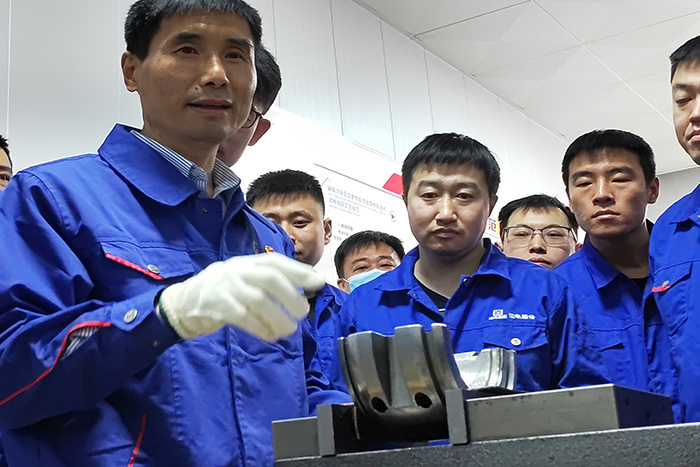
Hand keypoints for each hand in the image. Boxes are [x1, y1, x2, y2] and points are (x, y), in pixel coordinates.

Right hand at [158, 253, 324, 340]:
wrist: (184, 303)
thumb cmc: (224, 292)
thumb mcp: (245, 279)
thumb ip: (270, 281)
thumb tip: (308, 286)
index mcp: (247, 262)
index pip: (276, 262)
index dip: (299, 271)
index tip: (318, 282)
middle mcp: (238, 270)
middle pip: (270, 278)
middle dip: (291, 296)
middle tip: (303, 313)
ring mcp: (226, 287)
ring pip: (258, 300)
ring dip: (278, 317)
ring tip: (289, 330)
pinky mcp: (217, 306)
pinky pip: (243, 317)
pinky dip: (260, 328)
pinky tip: (270, 336)